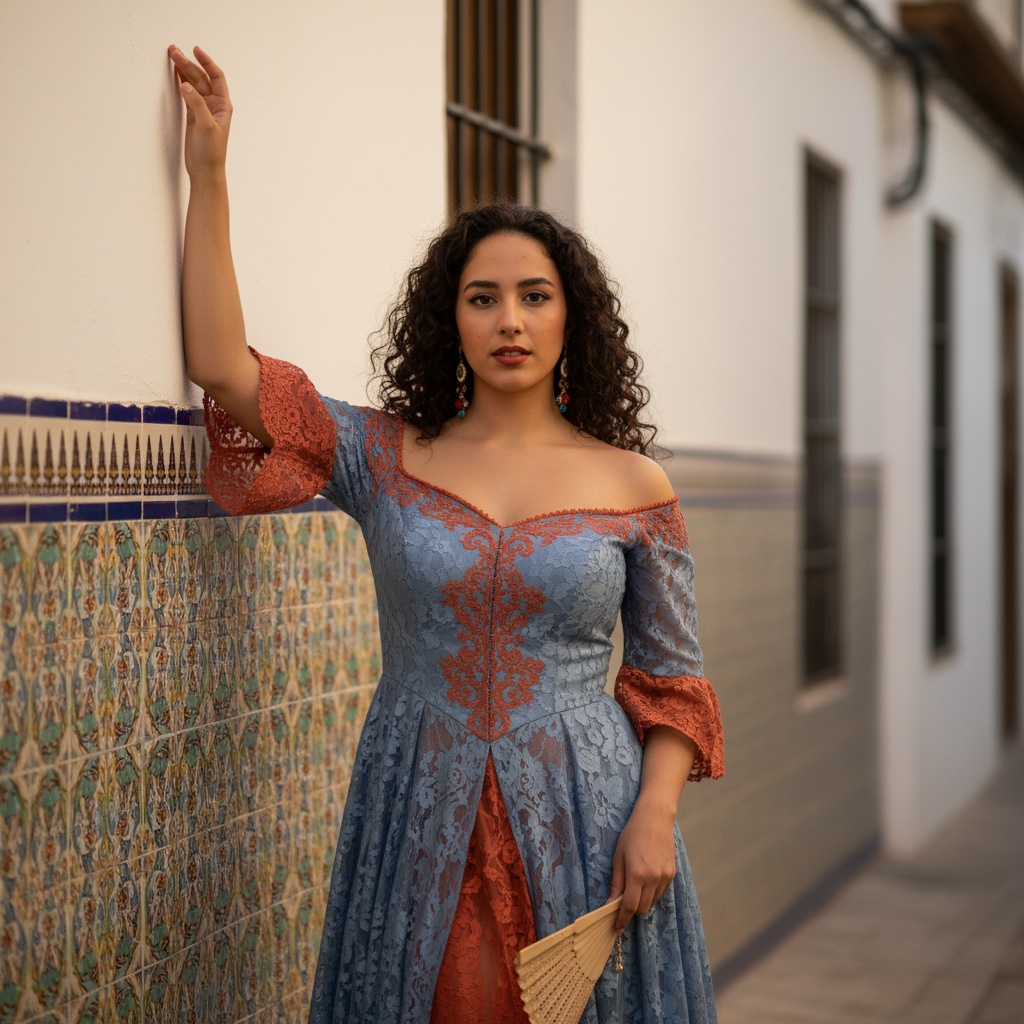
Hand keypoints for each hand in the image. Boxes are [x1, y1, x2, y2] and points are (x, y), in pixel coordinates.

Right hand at [167, 45, 231, 178]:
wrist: (205, 171)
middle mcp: (214, 106)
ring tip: (172, 56)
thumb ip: (197, 105)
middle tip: (174, 51)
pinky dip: (180, 83)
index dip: (207, 62)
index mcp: (223, 106)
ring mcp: (203, 110)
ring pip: (193, 84)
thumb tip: (186, 86)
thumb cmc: (212, 153)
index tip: (195, 50)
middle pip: (201, 78)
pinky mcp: (193, 116)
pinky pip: (187, 94)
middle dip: (189, 63)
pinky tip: (175, 73)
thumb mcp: (206, 127)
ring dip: (183, 70)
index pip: (216, 78)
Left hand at [607, 795, 676, 932]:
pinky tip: (645, 879)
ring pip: (652, 902)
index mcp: (637, 874)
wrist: (654, 819)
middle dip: (631, 912)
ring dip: (642, 902)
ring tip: (634, 887)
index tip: (616, 928)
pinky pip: (660, 892)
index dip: (622, 920)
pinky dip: (651, 893)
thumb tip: (610, 904)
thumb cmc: (631, 835)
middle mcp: (653, 878)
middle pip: (642, 909)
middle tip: (621, 905)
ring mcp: (665, 877)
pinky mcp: (672, 874)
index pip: (630, 907)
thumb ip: (617, 883)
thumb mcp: (618, 857)